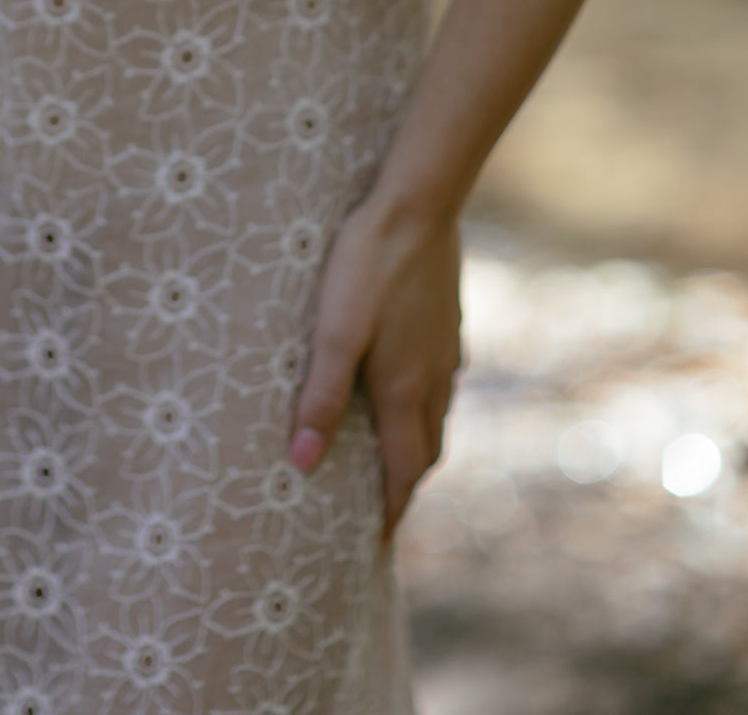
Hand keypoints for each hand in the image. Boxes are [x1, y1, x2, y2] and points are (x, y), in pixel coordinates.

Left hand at [287, 198, 464, 539]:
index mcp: (403, 389)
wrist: (417, 205)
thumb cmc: (366, 266)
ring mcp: (446, 348)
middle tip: (383, 509)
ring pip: (438, 415)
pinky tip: (416, 386)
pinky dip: (428, 403)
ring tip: (396, 458)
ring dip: (418, 446)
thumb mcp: (333, 331)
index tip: (377, 542)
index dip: (389, 510)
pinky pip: (443, 380)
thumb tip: (300, 462)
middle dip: (405, 485)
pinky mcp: (447, 320)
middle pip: (425, 451)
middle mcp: (434, 378)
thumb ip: (319, 396)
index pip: (401, 470)